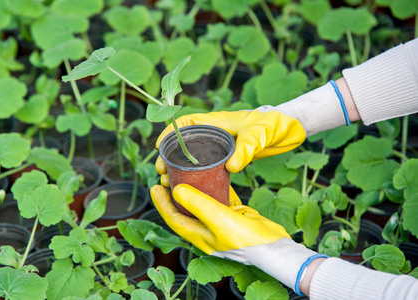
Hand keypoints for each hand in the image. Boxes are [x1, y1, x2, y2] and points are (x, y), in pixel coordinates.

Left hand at [150, 183, 323, 293]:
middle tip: (169, 177)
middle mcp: (208, 231)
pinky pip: (222, 199)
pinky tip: (216, 176)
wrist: (275, 248)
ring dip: (194, 190)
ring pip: (203, 204)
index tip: (155, 185)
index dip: (162, 203)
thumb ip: (197, 204)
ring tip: (188, 174)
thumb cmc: (246, 239)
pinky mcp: (235, 216)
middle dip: (175, 195)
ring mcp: (221, 224)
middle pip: (185, 211)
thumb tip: (176, 190)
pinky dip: (217, 188)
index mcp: (200, 235)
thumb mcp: (218, 219)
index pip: (174, 218)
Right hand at [155, 110, 305, 172]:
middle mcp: (213, 133)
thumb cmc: (272, 125)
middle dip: (170, 156)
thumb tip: (231, 167)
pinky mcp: (227, 158)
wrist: (288, 130)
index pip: (185, 123)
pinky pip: (206, 165)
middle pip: (184, 143)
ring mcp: (219, 146)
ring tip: (170, 183)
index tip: (159, 149)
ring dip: (180, 168)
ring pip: (193, 156)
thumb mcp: (259, 134)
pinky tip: (192, 187)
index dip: (169, 134)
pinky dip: (196, 175)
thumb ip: (246, 148)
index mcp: (215, 122)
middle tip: (162, 173)